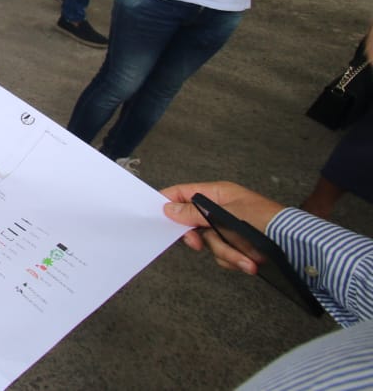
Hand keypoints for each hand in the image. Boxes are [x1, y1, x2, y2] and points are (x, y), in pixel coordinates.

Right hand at [160, 181, 285, 274]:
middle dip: (201, 238)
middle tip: (197, 245)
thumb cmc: (266, 221)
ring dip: (227, 253)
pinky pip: (223, 255)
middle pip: (193, 223)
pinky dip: (235, 260)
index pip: (182, 194)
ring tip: (247, 259)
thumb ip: (195, 213)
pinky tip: (250, 262)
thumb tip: (168, 209)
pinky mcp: (238, 245)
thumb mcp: (226, 215)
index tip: (157, 217)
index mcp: (217, 194)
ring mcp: (229, 228)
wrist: (298, 245)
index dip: (168, 204)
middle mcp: (220, 210)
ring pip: (210, 243)